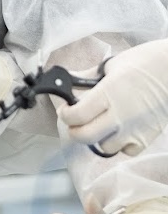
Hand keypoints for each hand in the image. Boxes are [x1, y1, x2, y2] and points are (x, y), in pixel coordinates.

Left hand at [58, 39, 167, 155]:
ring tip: (99, 125)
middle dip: (74, 130)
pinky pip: (126, 151)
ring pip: (105, 147)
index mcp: (108, 93)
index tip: (65, 109)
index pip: (77, 115)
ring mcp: (134, 129)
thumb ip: (88, 77)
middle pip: (86, 136)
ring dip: (97, 138)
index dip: (66, 114)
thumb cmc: (144, 62)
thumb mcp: (112, 64)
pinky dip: (119, 145)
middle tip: (74, 122)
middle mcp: (120, 115)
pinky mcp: (147, 137)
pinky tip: (119, 131)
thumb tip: (66, 80)